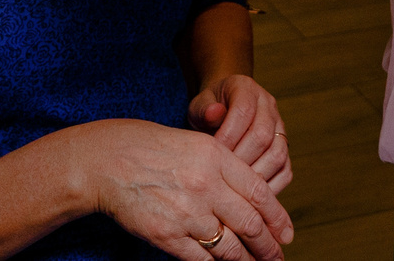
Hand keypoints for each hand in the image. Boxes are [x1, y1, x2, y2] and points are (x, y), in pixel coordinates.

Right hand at [64, 118, 294, 260]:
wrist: (106, 161)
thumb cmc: (148, 147)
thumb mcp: (194, 144)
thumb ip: (224, 167)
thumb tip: (250, 198)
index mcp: (215, 157)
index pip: (260, 193)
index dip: (278, 218)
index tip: (287, 233)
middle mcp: (206, 185)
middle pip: (250, 224)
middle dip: (268, 246)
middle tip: (278, 257)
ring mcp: (187, 213)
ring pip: (230, 247)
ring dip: (246, 260)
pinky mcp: (167, 236)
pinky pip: (201, 258)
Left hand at [189, 75, 288, 187]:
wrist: (223, 108)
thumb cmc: (209, 110)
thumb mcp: (199, 105)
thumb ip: (204, 109)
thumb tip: (213, 113)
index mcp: (247, 89)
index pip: (244, 112)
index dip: (228, 137)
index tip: (211, 157)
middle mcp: (268, 106)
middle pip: (263, 136)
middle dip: (241, 160)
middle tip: (222, 177)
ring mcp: (280, 128)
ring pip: (278, 155)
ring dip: (256, 176)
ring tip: (235, 189)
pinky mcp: (284, 149)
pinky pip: (286, 172)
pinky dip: (270, 187)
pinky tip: (249, 197)